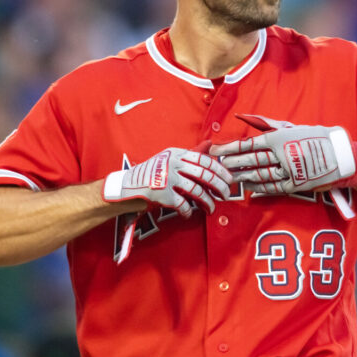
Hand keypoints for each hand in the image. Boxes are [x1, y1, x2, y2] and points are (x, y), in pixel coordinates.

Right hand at [103, 148, 232, 217]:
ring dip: (207, 202)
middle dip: (219, 186)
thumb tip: (210, 143)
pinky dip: (187, 211)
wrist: (127, 186)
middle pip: (204, 175)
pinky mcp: (162, 194)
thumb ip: (191, 154)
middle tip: (226, 195)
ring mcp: (168, 178)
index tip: (229, 180)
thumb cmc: (153, 173)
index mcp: (177, 153)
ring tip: (211, 209)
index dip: (220, 171)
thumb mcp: (171, 158)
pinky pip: (183, 204)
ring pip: (197, 191)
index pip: (205, 160)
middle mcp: (173, 163)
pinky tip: (188, 214)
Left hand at [210, 114, 355, 193]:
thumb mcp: (292, 127)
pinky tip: (249, 189)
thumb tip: (243, 117)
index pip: (249, 144)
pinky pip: (274, 188)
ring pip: (260, 175)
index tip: (216, 150)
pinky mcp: (296, 184)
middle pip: (251, 161)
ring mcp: (289, 171)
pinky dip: (260, 189)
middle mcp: (282, 154)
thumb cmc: (316, 136)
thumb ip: (267, 125)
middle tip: (218, 166)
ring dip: (243, 177)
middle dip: (232, 164)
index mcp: (280, 138)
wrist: (342, 154)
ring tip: (230, 178)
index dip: (231, 148)